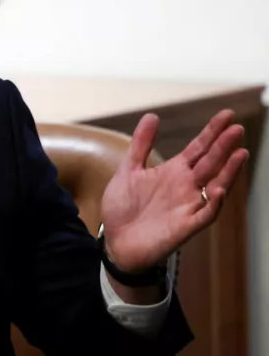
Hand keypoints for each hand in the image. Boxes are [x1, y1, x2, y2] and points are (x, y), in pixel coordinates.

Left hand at [100, 110, 248, 273]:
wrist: (115, 241)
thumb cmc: (124, 207)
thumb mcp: (129, 170)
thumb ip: (141, 145)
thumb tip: (151, 116)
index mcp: (173, 171)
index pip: (198, 148)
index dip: (212, 132)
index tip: (227, 114)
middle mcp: (186, 186)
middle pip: (209, 162)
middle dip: (223, 145)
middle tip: (237, 128)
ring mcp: (188, 205)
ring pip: (215, 185)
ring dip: (228, 171)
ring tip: (240, 153)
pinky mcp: (186, 226)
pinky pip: (205, 214)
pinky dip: (213, 203)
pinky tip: (219, 189)